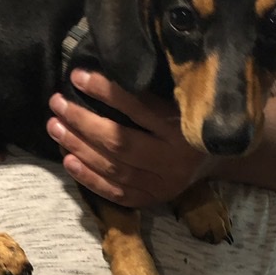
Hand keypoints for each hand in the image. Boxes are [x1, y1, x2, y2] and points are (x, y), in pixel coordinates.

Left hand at [46, 70, 213, 207]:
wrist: (221, 158)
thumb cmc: (193, 121)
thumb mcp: (182, 101)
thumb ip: (150, 93)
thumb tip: (100, 75)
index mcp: (184, 127)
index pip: (138, 107)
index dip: (105, 92)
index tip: (78, 76)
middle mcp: (173, 159)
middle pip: (119, 141)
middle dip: (82, 122)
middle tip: (57, 104)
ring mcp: (162, 184)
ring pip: (113, 167)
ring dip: (78, 147)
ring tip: (54, 127)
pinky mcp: (152, 199)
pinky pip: (115, 192)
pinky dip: (89, 177)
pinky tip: (67, 160)